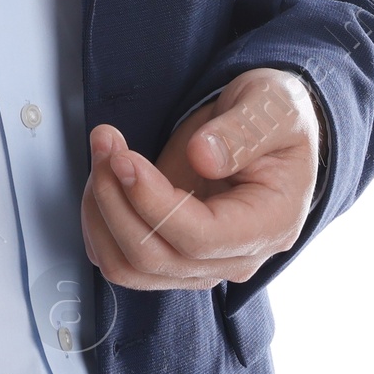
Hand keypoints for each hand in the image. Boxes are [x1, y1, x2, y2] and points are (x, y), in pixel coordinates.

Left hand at [81, 68, 320, 289]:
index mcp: (268, 224)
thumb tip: (204, 158)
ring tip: (101, 153)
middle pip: (156, 256)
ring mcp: (199, 259)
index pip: (201, 239)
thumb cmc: (276, 117)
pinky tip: (102, 179)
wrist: (267, 126)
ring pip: (130, 266)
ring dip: (100, 211)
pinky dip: (98, 223)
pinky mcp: (171, 248)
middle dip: (116, 197)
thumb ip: (243, 131)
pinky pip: (122, 259)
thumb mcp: (273, 107)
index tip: (126, 159)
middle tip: (105, 140)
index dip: (154, 203)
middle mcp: (232, 255)